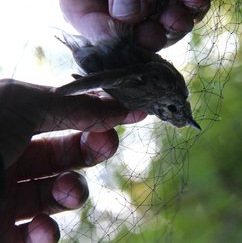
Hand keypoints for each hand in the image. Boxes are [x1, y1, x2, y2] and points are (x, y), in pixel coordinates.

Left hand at [0, 79, 144, 241]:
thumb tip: (119, 104)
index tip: (135, 112)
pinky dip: (48, 233)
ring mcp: (8, 196)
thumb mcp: (21, 103)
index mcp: (14, 121)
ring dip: (74, 192)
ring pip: (63, 193)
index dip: (102, 114)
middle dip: (95, 148)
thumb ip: (74, 105)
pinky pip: (42, 234)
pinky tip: (38, 230)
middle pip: (72, 153)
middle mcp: (13, 156)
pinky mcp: (4, 234)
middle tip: (106, 143)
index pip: (70, 116)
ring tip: (66, 192)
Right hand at [59, 0, 241, 50]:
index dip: (93, 26)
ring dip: (166, 29)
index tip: (112, 36)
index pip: (79, 5)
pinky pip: (189, 9)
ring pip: (156, 25)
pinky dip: (193, 9)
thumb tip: (126, 14)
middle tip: (149, 37)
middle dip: (136, 36)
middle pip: (120, 24)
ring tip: (176, 19)